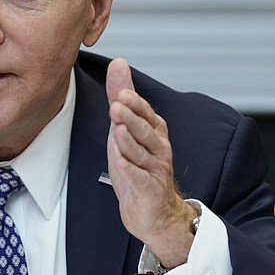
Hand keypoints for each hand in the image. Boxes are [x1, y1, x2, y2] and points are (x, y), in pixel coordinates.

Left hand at [105, 58, 196, 267]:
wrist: (153, 210)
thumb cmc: (137, 167)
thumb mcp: (125, 129)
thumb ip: (121, 97)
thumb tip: (119, 63)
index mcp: (153, 131)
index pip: (146, 113)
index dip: (135, 103)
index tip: (122, 92)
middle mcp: (158, 148)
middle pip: (145, 131)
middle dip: (131, 118)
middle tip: (117, 105)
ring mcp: (155, 170)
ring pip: (142, 153)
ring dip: (129, 142)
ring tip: (117, 130)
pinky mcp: (149, 190)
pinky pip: (140, 178)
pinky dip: (130, 170)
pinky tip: (120, 162)